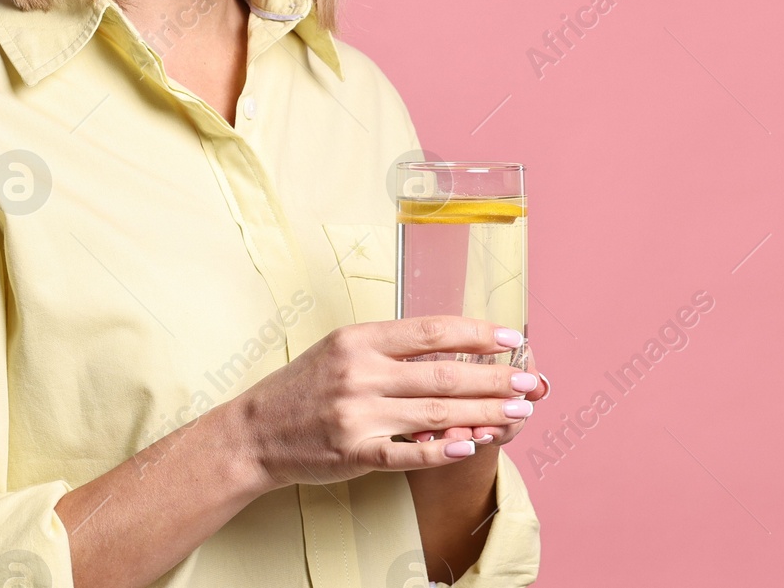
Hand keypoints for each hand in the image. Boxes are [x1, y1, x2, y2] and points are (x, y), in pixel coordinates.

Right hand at [228, 316, 534, 486]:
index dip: (477, 333)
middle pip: (443, 373)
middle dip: (493, 378)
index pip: (432, 331)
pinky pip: (409, 452)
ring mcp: (357, 415)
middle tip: (528, 383)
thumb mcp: (343, 349)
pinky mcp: (354, 453)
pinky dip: (443, 450)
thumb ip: (392, 348)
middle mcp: (361, 373)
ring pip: (435, 412)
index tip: (511, 338)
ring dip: (482, 413)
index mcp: (361, 339)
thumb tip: (454, 346)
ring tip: (516, 413)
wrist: (254, 432)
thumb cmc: (304, 387)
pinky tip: (472, 445)